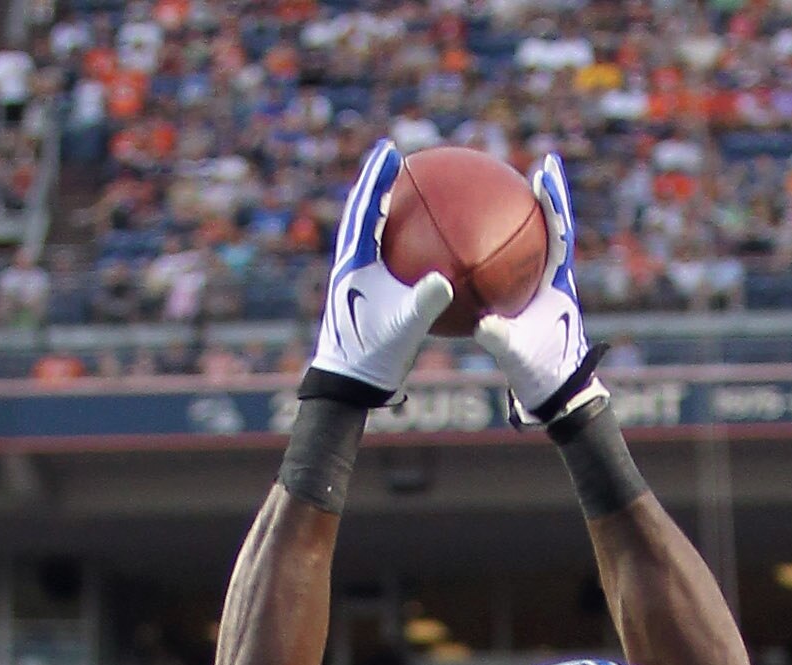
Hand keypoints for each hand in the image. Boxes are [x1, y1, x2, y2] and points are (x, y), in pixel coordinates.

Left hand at [303, 140, 452, 403]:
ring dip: (379, 204)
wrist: (349, 385)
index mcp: (354, 262)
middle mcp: (348, 263)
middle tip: (389, 156)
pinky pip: (377, 253)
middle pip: (361, 209)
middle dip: (375, 180)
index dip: (376, 178)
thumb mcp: (404, 329)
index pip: (365, 208)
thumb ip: (424, 303)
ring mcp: (352, 277)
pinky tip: (413, 241)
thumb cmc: (373, 357)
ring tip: (396, 186)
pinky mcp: (358, 292)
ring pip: (364, 229)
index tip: (390, 151)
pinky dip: (393, 237)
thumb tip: (443, 280)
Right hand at [474, 152, 604, 428]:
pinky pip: (519, 265)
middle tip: (543, 164)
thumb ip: (501, 338)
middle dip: (548, 194)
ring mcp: (549, 288)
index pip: (559, 231)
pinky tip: (480, 244)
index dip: (553, 201)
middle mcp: (558, 277)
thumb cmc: (542, 375)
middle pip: (554, 225)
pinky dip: (504, 249)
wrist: (558, 396)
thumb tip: (482, 324)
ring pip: (539, 243)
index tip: (543, 172)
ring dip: (529, 216)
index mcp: (559, 281)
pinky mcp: (538, 300)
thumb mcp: (517, 356)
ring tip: (513, 189)